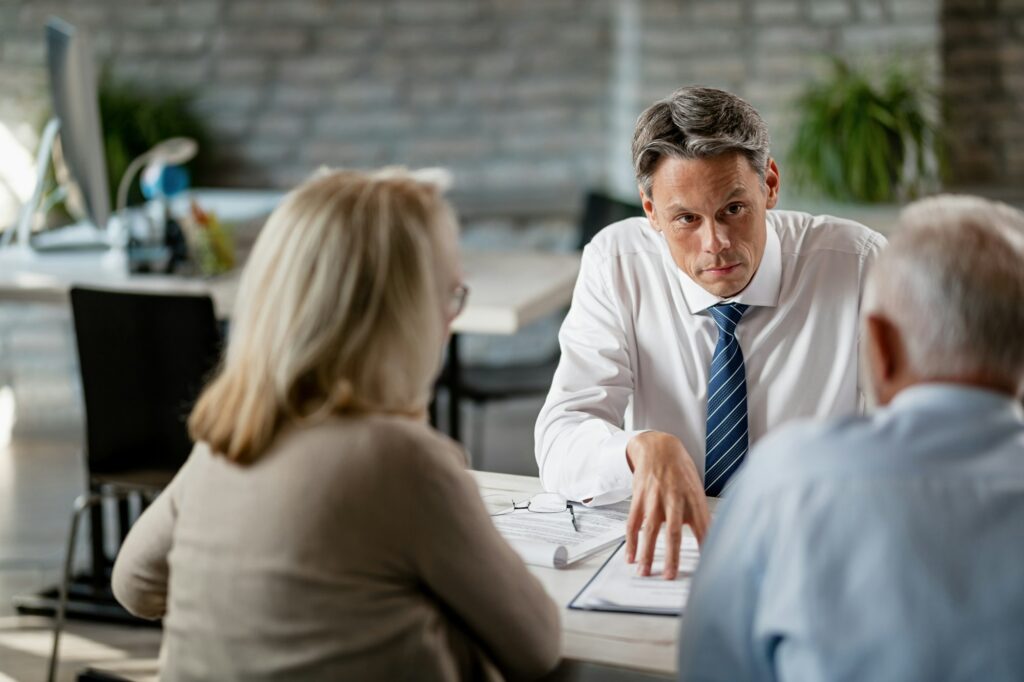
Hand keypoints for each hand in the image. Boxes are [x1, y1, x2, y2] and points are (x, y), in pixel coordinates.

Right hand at [624, 431, 709, 579]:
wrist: (659, 448)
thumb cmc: (681, 473)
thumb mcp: (697, 492)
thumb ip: (701, 517)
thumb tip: (710, 543)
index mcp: (693, 498)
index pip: (702, 526)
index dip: (705, 546)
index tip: (707, 567)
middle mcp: (674, 498)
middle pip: (673, 530)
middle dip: (672, 555)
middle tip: (670, 575)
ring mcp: (654, 498)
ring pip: (649, 529)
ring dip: (647, 552)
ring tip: (644, 571)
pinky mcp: (639, 498)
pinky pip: (632, 522)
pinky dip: (631, 541)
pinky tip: (630, 556)